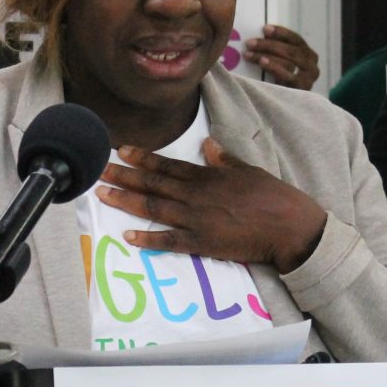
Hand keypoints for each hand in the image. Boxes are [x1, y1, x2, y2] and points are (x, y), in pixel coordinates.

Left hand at [100, 138, 327, 272]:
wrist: (288, 226)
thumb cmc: (272, 196)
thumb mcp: (247, 169)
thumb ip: (224, 158)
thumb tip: (207, 144)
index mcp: (207, 176)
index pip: (167, 164)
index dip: (142, 158)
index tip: (121, 150)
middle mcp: (196, 195)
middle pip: (152, 184)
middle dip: (123, 176)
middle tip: (98, 170)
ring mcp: (197, 219)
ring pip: (154, 208)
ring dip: (126, 201)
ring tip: (102, 195)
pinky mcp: (202, 243)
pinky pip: (169, 241)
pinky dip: (148, 239)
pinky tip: (129, 237)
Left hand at [245, 25, 319, 88]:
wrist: (289, 109)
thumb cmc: (281, 83)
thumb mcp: (283, 64)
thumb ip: (278, 52)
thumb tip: (260, 35)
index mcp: (309, 55)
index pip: (296, 40)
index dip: (280, 33)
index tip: (264, 29)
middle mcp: (312, 66)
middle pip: (291, 50)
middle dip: (268, 44)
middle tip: (250, 42)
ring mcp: (308, 79)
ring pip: (288, 61)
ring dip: (266, 54)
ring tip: (249, 53)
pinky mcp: (301, 90)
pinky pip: (287, 75)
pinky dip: (273, 66)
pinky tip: (262, 61)